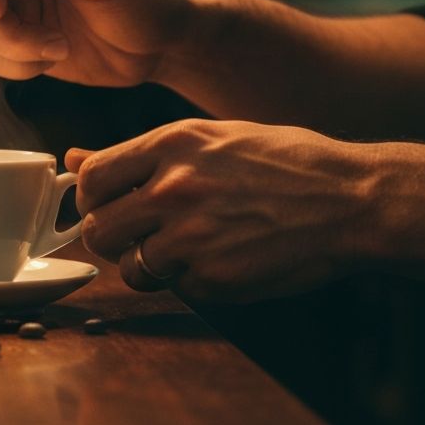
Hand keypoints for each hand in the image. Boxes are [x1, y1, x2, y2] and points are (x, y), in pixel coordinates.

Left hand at [68, 119, 374, 301]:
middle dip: (112, 236)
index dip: (91, 197)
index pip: (92, 178)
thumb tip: (75, 157)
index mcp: (170, 145)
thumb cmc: (283, 162)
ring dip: (145, 264)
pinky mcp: (214, 279)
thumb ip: (137, 152)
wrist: (349, 199)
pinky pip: (175, 288)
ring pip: (129, 266)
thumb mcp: (210, 137)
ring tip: (181, 248)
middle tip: (138, 234)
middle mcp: (173, 189)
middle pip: (98, 229)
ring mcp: (192, 237)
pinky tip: (219, 259)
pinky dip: (188, 281)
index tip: (104, 204)